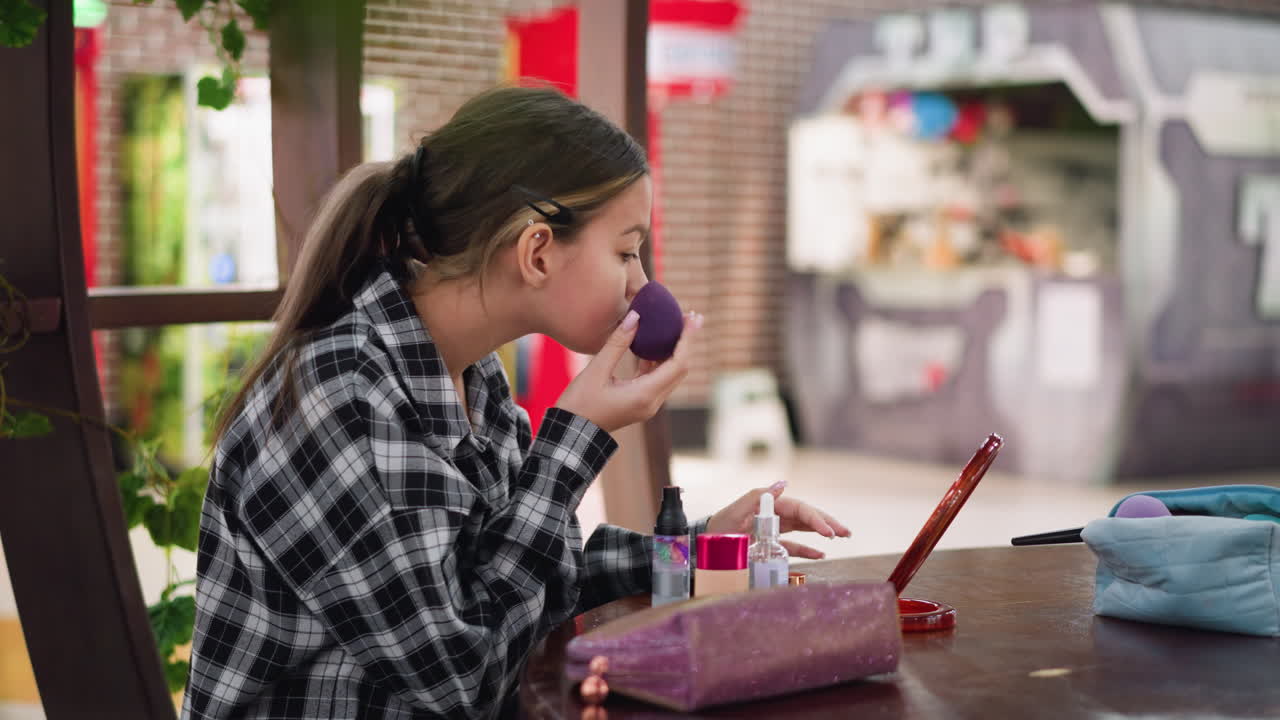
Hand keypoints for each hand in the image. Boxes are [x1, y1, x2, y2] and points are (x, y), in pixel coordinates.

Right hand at [554, 310, 702, 433]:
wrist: (570, 433)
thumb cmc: (579, 404)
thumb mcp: (596, 370)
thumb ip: (617, 343)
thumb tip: (636, 316)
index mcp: (645, 395)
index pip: (678, 363)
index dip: (687, 338)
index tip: (692, 317)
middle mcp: (652, 402)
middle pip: (680, 369)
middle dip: (686, 342)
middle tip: (689, 316)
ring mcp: (647, 405)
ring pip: (670, 374)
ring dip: (673, 351)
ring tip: (674, 326)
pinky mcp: (640, 403)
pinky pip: (657, 379)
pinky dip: (658, 361)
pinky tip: (651, 344)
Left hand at [705, 481, 850, 559]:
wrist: (705, 541)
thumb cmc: (720, 524)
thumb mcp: (736, 510)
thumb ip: (758, 497)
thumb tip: (783, 484)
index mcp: (770, 504)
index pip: (800, 509)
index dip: (816, 519)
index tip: (828, 532)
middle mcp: (775, 514)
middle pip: (807, 516)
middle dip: (827, 523)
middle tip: (846, 532)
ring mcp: (775, 529)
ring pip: (804, 528)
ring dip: (823, 532)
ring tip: (842, 536)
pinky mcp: (771, 544)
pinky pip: (793, 546)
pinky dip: (807, 550)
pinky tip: (821, 555)